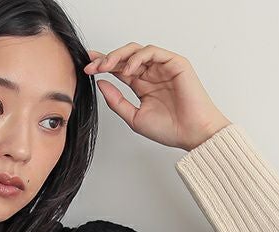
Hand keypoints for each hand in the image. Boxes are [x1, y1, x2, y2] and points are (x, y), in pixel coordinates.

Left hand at [83, 43, 231, 151]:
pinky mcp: (175, 62)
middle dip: (106, 59)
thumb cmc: (169, 129)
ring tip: (106, 66)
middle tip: (92, 66)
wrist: (191, 133)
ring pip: (137, 50)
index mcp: (142, 85)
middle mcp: (151, 74)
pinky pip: (153, 52)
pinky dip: (138, 57)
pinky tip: (128, 69)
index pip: (119, 69)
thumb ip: (116, 101)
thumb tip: (100, 84)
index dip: (102, 66)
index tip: (87, 68)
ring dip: (119, 56)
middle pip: (125, 57)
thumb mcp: (134, 117)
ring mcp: (162, 67)